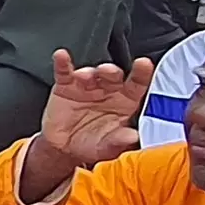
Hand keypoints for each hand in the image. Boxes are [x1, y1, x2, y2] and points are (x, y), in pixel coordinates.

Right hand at [37, 50, 153, 169]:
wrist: (63, 148)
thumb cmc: (91, 144)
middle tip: (109, 72)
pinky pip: (64, 71)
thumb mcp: (107, 147)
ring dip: (89, 72)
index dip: (141, 73)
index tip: (143, 63)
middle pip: (113, 75)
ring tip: (85, 77)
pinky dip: (62, 63)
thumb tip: (134, 137)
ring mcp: (87, 85)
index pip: (137, 84)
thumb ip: (119, 141)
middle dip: (111, 71)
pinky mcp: (65, 86)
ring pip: (90, 72)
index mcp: (125, 101)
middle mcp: (108, 89)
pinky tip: (61, 56)